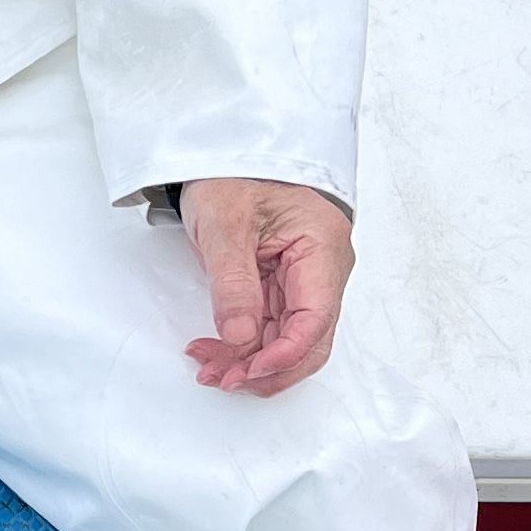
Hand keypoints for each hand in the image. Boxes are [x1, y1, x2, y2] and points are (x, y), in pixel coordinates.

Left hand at [177, 178, 351, 396]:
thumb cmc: (235, 171)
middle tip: (222, 380)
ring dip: (250, 360)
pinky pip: (271, 324)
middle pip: (308, 339)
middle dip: (267, 367)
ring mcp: (304, 278)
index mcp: (321, 249)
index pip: (315, 320)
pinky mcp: (283, 282)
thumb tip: (239, 336)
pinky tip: (215, 350)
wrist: (226, 150)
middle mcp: (322, 269)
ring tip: (208, 368)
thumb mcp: (225, 223)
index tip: (248, 371)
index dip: (284, 354)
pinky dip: (244, 343)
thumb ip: (233, 282)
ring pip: (287, 338)